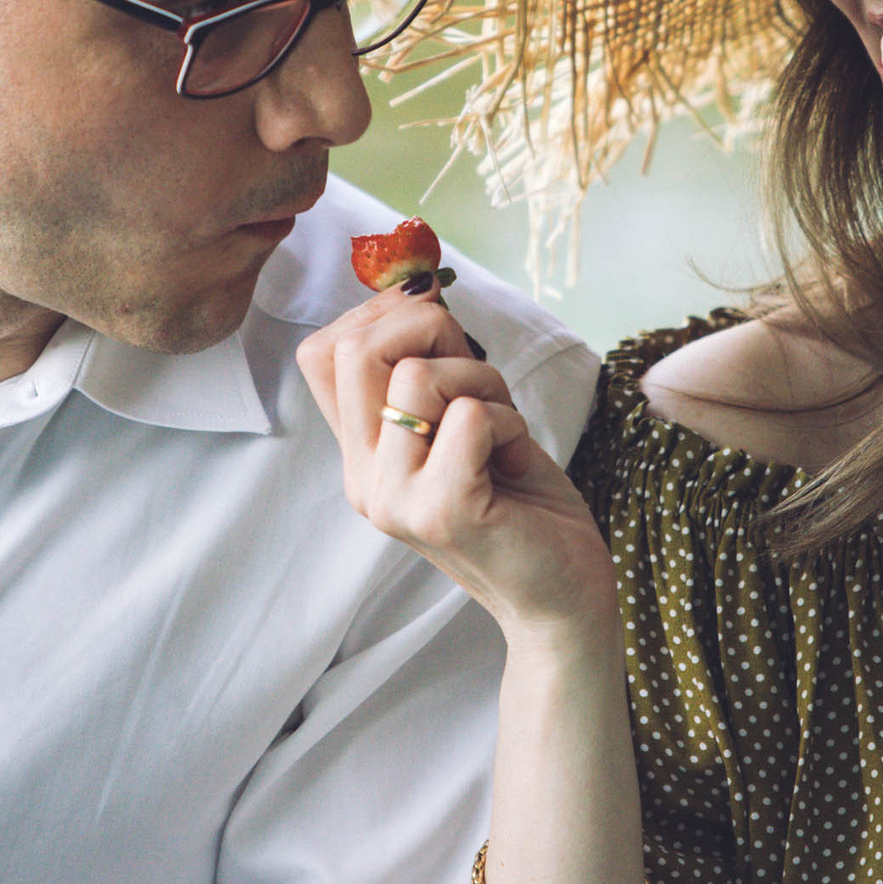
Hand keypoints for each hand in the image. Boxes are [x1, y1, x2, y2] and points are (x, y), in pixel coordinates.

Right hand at [297, 288, 617, 648]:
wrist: (562, 596)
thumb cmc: (521, 501)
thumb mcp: (464, 417)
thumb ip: (432, 365)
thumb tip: (416, 287)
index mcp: (360, 453)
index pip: (320, 351)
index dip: (377, 314)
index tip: (435, 327)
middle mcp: (362, 478)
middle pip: (355, 349)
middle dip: (429, 330)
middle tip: (473, 375)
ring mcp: (395, 499)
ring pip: (418, 377)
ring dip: (482, 383)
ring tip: (502, 431)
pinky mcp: (442, 511)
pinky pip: (469, 416)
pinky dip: (508, 421)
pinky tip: (515, 460)